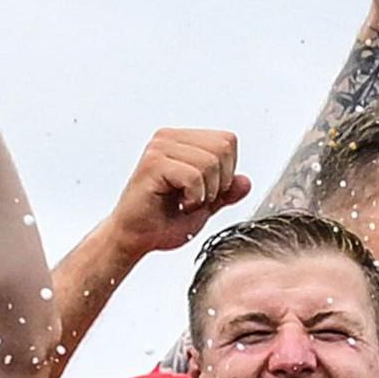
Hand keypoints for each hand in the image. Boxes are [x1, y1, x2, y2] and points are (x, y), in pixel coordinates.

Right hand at [103, 129, 248, 261]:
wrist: (133, 239)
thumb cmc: (160, 223)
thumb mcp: (204, 207)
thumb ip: (225, 192)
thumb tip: (245, 182)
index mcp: (181, 140)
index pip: (227, 141)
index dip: (227, 172)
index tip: (205, 192)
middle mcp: (168, 138)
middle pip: (223, 147)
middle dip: (219, 182)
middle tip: (196, 199)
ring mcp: (159, 147)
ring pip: (211, 162)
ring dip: (205, 193)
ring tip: (184, 202)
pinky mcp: (153, 163)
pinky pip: (194, 176)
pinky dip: (194, 198)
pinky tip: (178, 204)